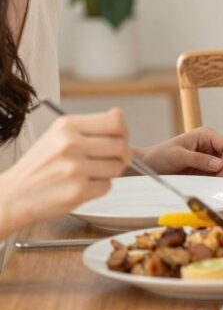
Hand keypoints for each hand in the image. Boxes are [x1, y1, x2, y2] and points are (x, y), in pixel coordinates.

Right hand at [0, 109, 132, 233]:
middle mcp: (71, 144)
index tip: (119, 138)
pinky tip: (82, 186)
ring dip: (110, 173)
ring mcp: (75, 168)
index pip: (115, 122)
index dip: (123, 132)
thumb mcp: (57, 136)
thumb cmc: (39, 166)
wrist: (12, 195)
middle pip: (121, 145)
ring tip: (90, 173)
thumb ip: (90, 126)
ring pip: (117, 167)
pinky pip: (108, 186)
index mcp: (66, 126)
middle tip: (109, 160)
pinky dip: (99, 188)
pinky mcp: (78, 190)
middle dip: (120, 155)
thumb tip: (119, 113)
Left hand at [139, 127, 222, 176]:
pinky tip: (213, 183)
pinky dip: (221, 179)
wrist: (149, 166)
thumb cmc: (159, 156)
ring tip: (215, 182)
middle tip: (220, 180)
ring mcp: (211, 156)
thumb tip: (219, 164)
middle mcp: (211, 144)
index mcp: (206, 135)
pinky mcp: (208, 167)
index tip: (222, 173)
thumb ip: (198, 159)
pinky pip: (222, 173)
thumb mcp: (177, 156)